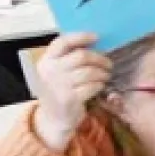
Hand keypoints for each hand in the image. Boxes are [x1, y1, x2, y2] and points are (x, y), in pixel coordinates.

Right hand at [32, 33, 112, 151]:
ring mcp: (59, 86)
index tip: (96, 37)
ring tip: (105, 75)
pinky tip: (100, 85)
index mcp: (46, 60)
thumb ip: (68, 57)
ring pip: (89, 72)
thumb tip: (94, 42)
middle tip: (108, 63)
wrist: (53, 118)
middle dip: (99, 58)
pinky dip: (99, 84)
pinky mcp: (69, 99)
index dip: (81, 37)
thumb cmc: (60, 89)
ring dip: (102, 73)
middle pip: (81, 56)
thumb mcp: (57, 71)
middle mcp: (50, 71)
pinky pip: (92, 86)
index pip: (62, 42)